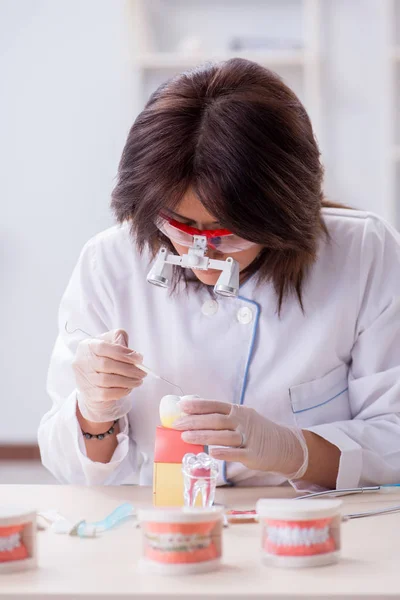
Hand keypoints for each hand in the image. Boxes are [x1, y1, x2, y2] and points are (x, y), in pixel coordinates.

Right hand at [72, 329, 145, 422]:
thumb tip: (133, 354)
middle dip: (128, 369)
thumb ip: (119, 339)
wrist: (93, 379)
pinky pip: (106, 394)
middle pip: (106, 365)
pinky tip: (129, 388)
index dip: (123, 353)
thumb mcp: (110, 342)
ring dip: (127, 381)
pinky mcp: (89, 394)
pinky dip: (121, 391)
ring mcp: (84, 379)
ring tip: (138, 380)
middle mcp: (82, 362)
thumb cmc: (105, 357)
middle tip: (142, 372)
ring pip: (107, 381)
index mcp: (87, 346)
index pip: (103, 347)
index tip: (139, 358)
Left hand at [174, 399, 307, 478]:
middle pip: (216, 420)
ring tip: (185, 437)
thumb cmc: (255, 431)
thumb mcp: (242, 418)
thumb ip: (222, 417)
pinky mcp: (254, 454)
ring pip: (224, 436)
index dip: (198, 405)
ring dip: (203, 436)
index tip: (181, 406)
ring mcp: (249, 438)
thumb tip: (194, 416)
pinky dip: (224, 452)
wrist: (283, 445)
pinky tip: (210, 452)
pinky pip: (237, 453)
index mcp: (238, 411)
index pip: (215, 405)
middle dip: (195, 421)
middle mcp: (243, 422)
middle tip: (176, 424)